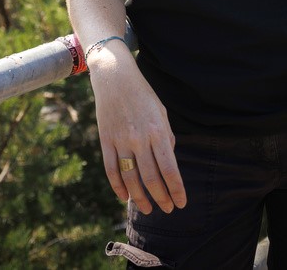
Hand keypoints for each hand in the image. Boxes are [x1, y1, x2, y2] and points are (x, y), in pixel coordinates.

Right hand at [86, 45, 186, 214]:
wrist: (114, 76)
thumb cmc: (143, 94)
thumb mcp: (161, 113)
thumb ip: (166, 138)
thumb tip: (168, 163)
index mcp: (158, 131)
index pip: (170, 169)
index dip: (176, 190)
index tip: (181, 203)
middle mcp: (139, 138)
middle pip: (151, 178)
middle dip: (161, 198)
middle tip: (167, 209)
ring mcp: (120, 140)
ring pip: (131, 178)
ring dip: (140, 198)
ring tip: (148, 208)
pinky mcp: (106, 140)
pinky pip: (111, 169)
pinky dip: (118, 186)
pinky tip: (125, 196)